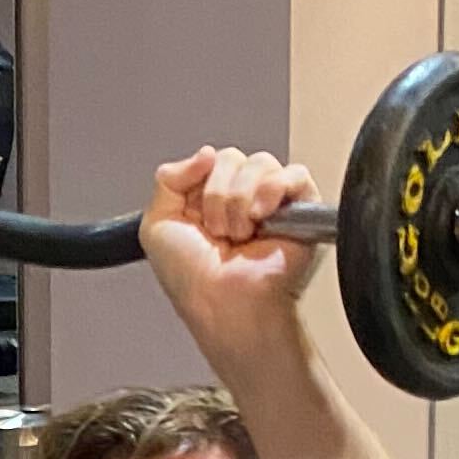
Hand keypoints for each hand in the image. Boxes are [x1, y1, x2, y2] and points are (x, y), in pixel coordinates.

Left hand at [138, 144, 321, 353]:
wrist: (224, 305)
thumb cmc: (193, 282)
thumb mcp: (156, 225)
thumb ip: (168, 179)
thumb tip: (205, 153)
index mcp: (209, 201)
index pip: (209, 160)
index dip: (198, 182)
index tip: (194, 214)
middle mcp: (241, 199)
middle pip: (232, 157)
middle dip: (216, 196)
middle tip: (218, 232)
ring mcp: (272, 203)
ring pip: (260, 163)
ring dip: (240, 201)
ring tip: (240, 234)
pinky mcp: (302, 210)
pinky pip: (295, 174)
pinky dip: (273, 191)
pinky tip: (261, 218)